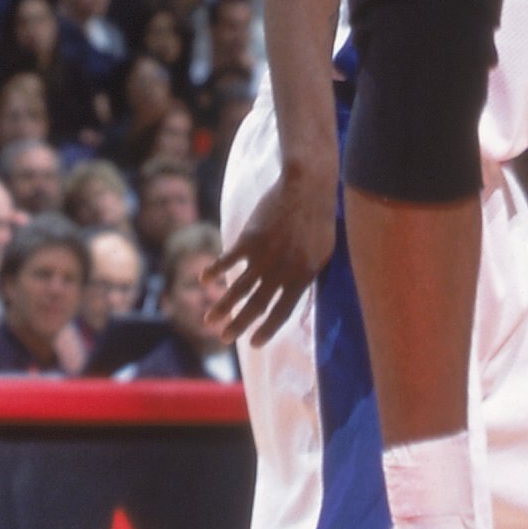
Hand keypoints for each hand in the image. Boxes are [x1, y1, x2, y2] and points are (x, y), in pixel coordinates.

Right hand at [211, 156, 337, 347]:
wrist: (307, 184)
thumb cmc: (319, 218)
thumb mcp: (323, 253)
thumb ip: (308, 276)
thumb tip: (300, 296)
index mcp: (302, 277)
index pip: (281, 312)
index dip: (267, 330)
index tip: (254, 344)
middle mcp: (280, 272)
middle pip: (256, 306)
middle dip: (238, 325)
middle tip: (223, 339)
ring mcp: (263, 255)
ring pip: (238, 289)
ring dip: (222, 307)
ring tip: (209, 321)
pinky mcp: (249, 238)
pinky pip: (228, 260)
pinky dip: (214, 271)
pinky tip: (204, 280)